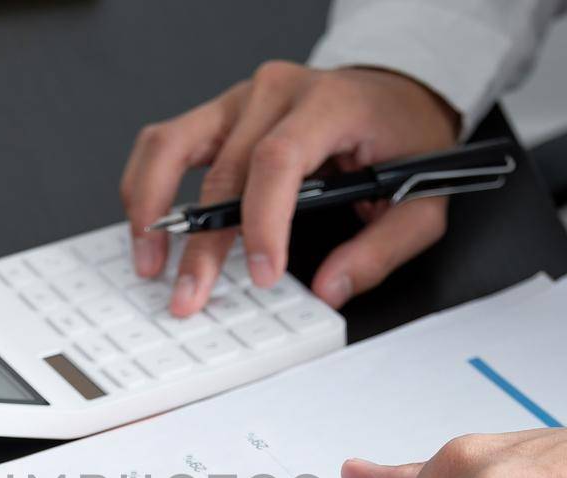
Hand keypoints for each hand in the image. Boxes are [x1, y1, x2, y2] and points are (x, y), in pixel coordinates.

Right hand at [119, 62, 458, 316]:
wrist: (394, 94)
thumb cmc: (402, 139)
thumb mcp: (420, 202)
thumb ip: (380, 250)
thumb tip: (330, 288)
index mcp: (331, 104)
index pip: (280, 159)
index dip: (263, 221)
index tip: (262, 273)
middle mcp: (278, 93)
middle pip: (222, 169)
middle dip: (202, 243)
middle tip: (190, 295)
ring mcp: (240, 99)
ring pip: (171, 145)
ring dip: (152, 207)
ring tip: (149, 261)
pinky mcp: (219, 114)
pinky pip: (166, 142)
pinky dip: (146, 184)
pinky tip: (147, 225)